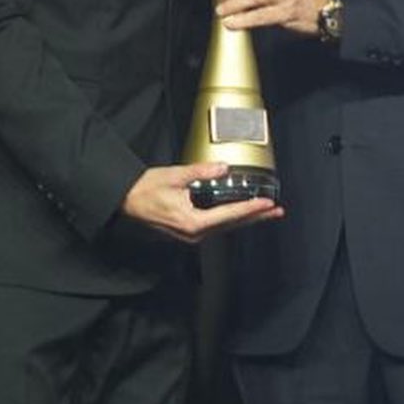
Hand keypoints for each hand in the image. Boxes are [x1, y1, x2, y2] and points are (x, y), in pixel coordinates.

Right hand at [122, 162, 282, 243]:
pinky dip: (232, 219)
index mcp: (192, 222)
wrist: (126, 200)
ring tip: (264, 212)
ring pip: (225, 227)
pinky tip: (240, 214)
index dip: (250, 208)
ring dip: (246, 219)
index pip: (229, 215)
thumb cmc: (146, 189)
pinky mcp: (188, 231)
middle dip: (256, 217)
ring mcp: (191, 235)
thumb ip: (201, 172)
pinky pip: (216, 226)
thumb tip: (223, 168)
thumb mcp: (174, 176)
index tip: (267, 204)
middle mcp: (194, 233)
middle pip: (232, 225)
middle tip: (276, 211)